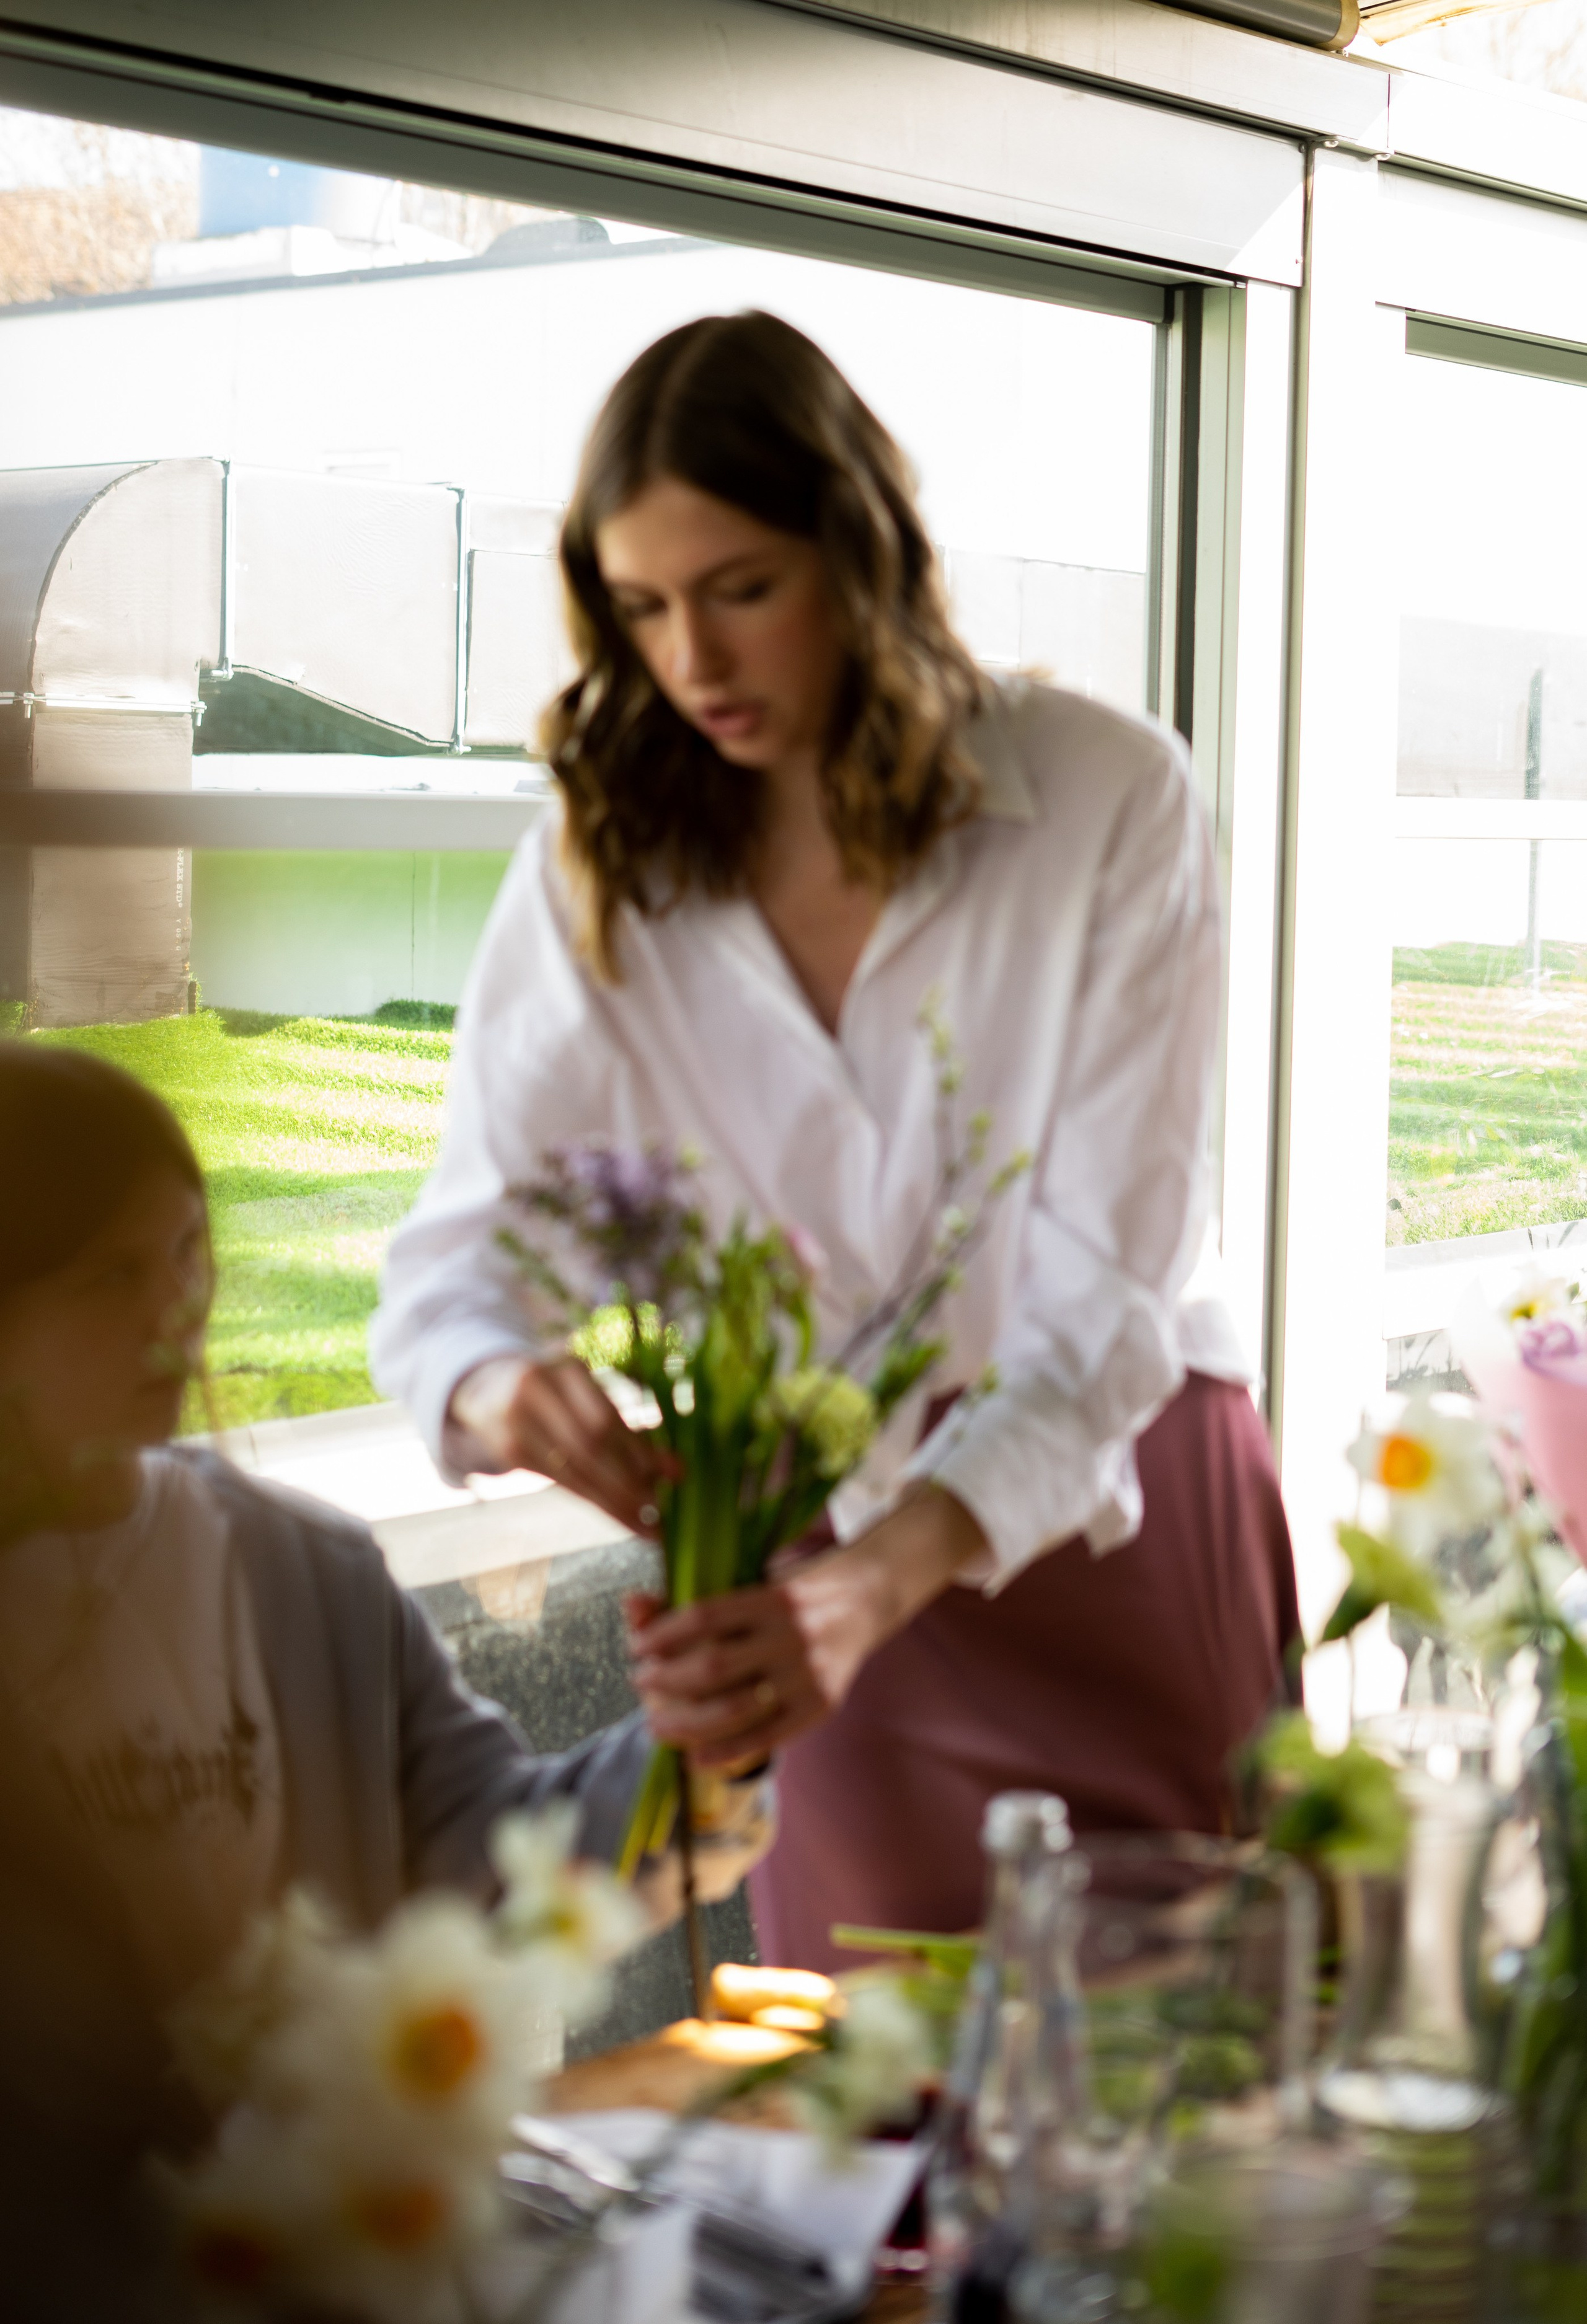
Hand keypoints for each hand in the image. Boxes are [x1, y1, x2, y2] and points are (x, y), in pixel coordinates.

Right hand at [449, 1355, 677, 1537]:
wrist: (487, 1387)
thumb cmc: (556, 1392)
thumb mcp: (584, 1394)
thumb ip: (624, 1427)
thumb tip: (674, 1469)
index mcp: (566, 1369)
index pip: (605, 1418)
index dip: (639, 1450)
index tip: (673, 1476)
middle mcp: (536, 1390)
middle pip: (589, 1446)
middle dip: (628, 1482)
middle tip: (660, 1511)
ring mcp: (514, 1421)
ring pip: (573, 1470)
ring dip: (613, 1501)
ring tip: (646, 1525)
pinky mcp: (506, 1448)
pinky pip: (558, 1480)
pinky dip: (592, 1499)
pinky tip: (617, 1515)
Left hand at [626, 1483, 987, 1767]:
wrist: (868, 1596)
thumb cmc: (797, 1587)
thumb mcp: (755, 1578)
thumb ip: (697, 1595)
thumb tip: (632, 1603)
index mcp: (773, 1596)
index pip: (704, 1616)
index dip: (662, 1634)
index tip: (636, 1646)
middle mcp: (794, 1635)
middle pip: (713, 1666)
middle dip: (665, 1680)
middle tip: (639, 1681)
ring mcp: (810, 1674)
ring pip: (735, 1708)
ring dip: (685, 1722)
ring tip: (655, 1723)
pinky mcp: (822, 1704)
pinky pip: (767, 1736)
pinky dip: (726, 1751)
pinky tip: (694, 1757)